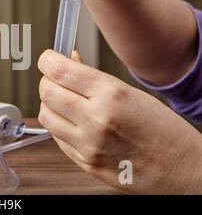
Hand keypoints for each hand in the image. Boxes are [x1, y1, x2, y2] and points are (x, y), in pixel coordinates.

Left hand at [38, 50, 201, 193]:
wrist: (181, 169)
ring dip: (49, 104)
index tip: (47, 59)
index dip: (47, 61)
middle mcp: (96, 120)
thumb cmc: (162, 129)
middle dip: (46, 80)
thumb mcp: (130, 93)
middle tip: (54, 79)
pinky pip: (56, 137)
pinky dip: (58, 125)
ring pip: (45, 115)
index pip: (60, 70)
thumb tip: (68, 61)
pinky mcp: (84, 162)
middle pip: (46, 91)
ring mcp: (88, 145)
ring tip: (64, 101)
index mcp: (111, 95)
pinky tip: (73, 122)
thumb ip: (93, 78)